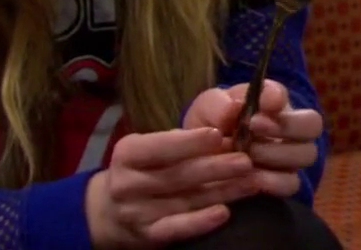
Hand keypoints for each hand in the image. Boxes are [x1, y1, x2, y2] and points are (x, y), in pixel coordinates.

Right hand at [85, 126, 253, 249]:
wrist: (110, 211)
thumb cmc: (143, 169)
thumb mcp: (151, 147)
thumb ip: (180, 139)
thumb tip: (221, 126)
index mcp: (128, 153)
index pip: (159, 146)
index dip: (189, 141)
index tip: (217, 134)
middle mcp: (127, 183)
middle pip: (177, 175)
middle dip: (215, 167)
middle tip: (246, 161)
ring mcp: (135, 212)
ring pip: (184, 201)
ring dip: (221, 192)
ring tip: (250, 183)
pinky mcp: (147, 235)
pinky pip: (176, 228)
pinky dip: (200, 221)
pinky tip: (224, 213)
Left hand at [184, 80, 324, 197]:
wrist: (200, 164)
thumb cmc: (210, 128)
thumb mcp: (207, 110)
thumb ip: (219, 104)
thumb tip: (235, 108)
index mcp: (270, 104)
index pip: (284, 95)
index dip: (275, 99)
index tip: (258, 107)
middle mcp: (288, 129)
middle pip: (312, 124)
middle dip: (286, 125)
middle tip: (254, 128)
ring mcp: (290, 158)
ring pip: (306, 154)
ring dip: (277, 153)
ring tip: (249, 154)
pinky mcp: (283, 184)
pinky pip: (292, 183)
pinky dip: (273, 181)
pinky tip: (251, 178)